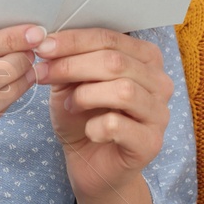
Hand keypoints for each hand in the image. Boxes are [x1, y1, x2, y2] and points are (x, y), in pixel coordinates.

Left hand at [32, 27, 172, 201]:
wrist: (91, 165)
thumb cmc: (84, 119)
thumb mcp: (72, 84)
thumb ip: (68, 62)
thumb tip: (49, 43)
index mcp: (146, 59)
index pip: (111, 38)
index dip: (74, 41)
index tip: (43, 47)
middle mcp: (160, 83)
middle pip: (116, 61)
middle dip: (73, 65)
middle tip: (43, 74)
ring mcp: (159, 113)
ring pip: (123, 90)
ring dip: (85, 95)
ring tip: (70, 106)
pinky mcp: (151, 143)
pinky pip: (119, 125)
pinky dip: (95, 126)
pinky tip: (89, 132)